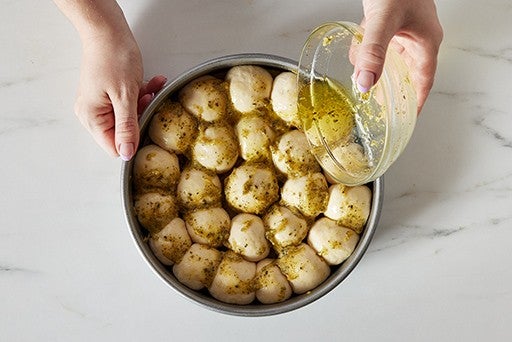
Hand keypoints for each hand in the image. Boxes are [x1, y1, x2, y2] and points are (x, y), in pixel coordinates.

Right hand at [76, 33, 165, 159]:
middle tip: (146, 101)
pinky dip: (140, 94)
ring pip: (128, 116)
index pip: (113, 147)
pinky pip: (127, 102)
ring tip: (149, 88)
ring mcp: (100, 103)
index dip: (132, 140)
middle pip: (122, 132)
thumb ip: (127, 127)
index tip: (145, 125)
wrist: (108, 30)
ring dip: (142, 103)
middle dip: (139, 116)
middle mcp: (92, 113)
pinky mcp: (108, 94)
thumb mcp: (125, 96)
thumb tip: (126, 153)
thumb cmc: (113, 57)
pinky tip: (151, 83)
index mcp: (91, 118)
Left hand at [354, 0, 442, 112]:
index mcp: (426, 44)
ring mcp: (404, 32)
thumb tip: (365, 84)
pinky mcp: (391, 24)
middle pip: (404, 73)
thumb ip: (372, 53)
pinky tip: (359, 39)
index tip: (408, 119)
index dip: (416, 102)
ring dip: (372, 60)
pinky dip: (366, 46)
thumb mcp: (382, 22)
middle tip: (375, 100)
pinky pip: (379, 44)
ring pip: (387, 58)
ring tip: (363, 56)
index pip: (424, 82)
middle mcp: (417, 40)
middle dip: (387, 84)